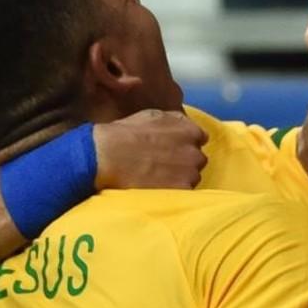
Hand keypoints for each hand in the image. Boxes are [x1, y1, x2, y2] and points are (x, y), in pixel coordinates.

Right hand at [93, 109, 207, 189]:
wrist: (108, 156)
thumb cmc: (126, 133)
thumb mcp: (153, 115)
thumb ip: (176, 121)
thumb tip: (185, 125)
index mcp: (190, 130)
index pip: (200, 138)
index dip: (186, 144)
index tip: (174, 149)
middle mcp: (195, 151)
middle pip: (197, 159)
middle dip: (185, 161)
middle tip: (163, 164)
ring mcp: (190, 172)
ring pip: (192, 177)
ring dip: (180, 177)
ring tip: (158, 176)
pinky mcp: (182, 190)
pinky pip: (184, 192)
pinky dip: (174, 190)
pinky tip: (158, 186)